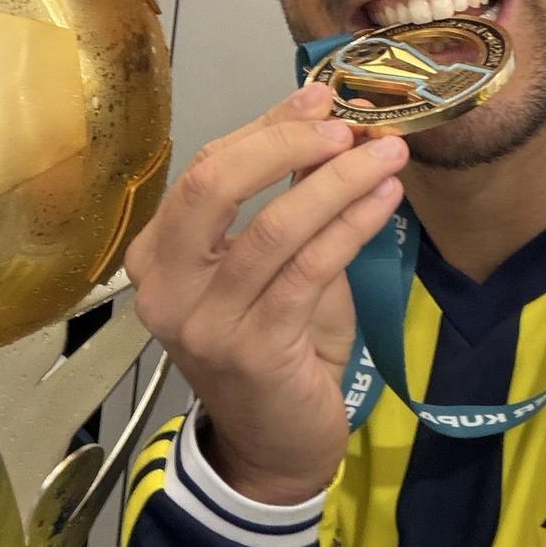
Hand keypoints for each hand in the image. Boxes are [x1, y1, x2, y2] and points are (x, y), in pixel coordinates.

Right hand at [125, 83, 406, 504]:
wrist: (272, 449)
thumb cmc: (273, 348)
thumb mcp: (270, 267)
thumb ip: (285, 201)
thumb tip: (329, 124)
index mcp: (156, 257)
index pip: (205, 170)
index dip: (265, 129)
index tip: (320, 98)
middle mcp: (165, 288)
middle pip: (214, 186)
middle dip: (285, 144)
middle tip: (347, 126)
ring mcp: (203, 323)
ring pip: (272, 229)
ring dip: (337, 183)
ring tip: (389, 156)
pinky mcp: (253, 350)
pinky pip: (309, 270)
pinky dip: (352, 226)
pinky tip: (386, 202)